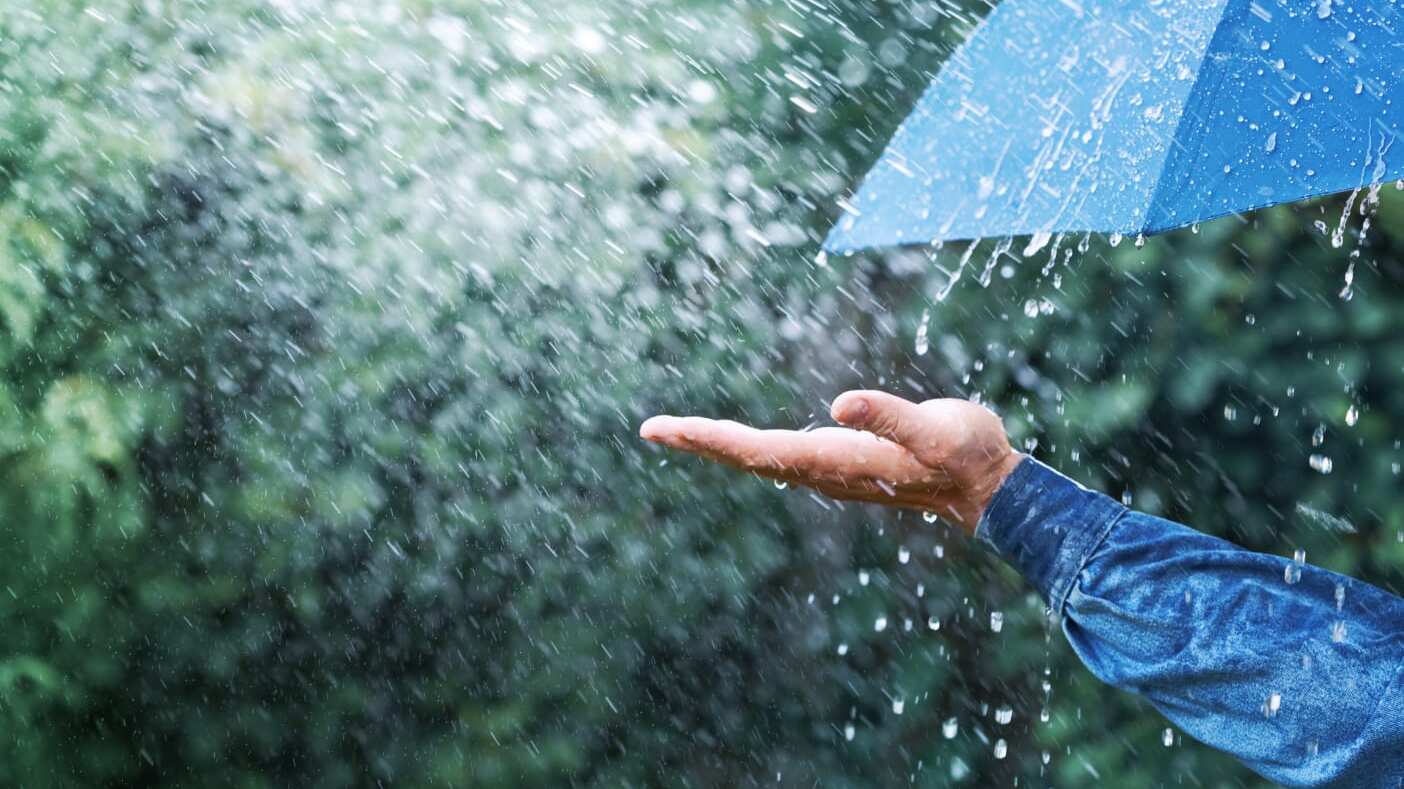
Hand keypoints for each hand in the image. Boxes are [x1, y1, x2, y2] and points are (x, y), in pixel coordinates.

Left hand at [639, 390, 1023, 531]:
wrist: (989, 489)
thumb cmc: (966, 454)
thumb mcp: (935, 429)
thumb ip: (890, 417)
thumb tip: (842, 404)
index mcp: (834, 460)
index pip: (755, 450)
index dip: (708, 439)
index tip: (663, 430)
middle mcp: (823, 471)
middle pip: (747, 457)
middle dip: (698, 442)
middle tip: (650, 429)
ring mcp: (831, 471)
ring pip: (761, 459)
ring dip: (718, 446)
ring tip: (678, 433)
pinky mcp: (843, 464)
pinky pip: (780, 456)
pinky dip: (748, 447)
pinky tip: (737, 444)